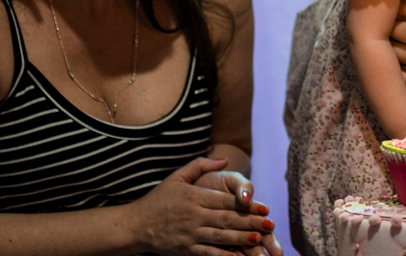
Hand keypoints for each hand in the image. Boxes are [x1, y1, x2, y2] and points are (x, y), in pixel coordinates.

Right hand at [129, 158, 280, 255]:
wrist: (135, 225)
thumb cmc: (158, 200)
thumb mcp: (176, 177)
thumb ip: (200, 165)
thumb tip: (224, 159)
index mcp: (194, 196)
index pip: (225, 201)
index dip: (246, 204)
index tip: (265, 206)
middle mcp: (193, 215)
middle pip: (226, 219)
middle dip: (250, 222)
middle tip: (270, 223)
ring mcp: (189, 234)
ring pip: (220, 237)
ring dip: (241, 238)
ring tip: (259, 238)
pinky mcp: (185, 249)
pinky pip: (208, 254)